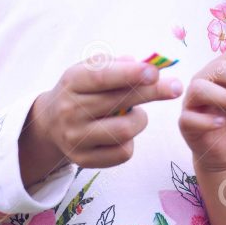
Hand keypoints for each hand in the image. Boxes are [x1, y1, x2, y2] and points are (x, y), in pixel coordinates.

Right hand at [20, 55, 182, 183]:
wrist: (50, 124)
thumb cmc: (82, 90)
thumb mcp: (90, 70)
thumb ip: (115, 64)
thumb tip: (141, 64)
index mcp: (72, 81)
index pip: (102, 77)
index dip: (130, 74)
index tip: (154, 72)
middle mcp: (70, 110)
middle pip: (119, 103)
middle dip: (152, 93)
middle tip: (176, 87)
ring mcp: (75, 138)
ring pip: (125, 130)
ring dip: (140, 119)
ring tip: (133, 113)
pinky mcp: (84, 160)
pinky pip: (123, 152)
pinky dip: (131, 141)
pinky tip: (122, 132)